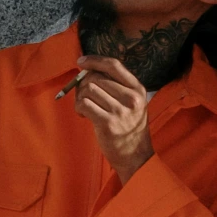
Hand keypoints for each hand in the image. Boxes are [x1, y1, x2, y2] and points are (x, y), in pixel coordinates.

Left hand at [71, 55, 153, 183]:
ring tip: (85, 108)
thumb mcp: (132, 103)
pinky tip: (83, 115)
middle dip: (84, 84)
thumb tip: (87, 70)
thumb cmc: (129, 128)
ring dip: (80, 97)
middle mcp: (131, 98)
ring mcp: (120, 111)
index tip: (81, 62)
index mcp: (138, 89)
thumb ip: (115, 86)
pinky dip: (78, 108)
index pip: (113, 65)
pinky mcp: (107, 123)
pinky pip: (83, 104)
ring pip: (88, 90)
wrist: (135, 156)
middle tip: (84, 96)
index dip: (94, 60)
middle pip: (96, 77)